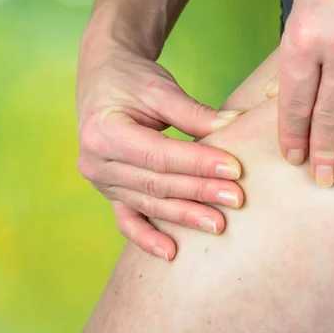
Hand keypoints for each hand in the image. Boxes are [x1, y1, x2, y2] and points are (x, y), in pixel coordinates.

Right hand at [76, 41, 244, 260]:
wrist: (103, 79)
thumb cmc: (132, 79)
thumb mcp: (160, 88)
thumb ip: (194, 113)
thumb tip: (236, 125)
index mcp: (104, 131)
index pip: (159, 155)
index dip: (198, 164)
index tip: (235, 169)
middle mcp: (96, 162)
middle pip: (156, 184)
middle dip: (199, 193)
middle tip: (237, 199)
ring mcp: (101, 182)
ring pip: (149, 204)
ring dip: (184, 217)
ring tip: (219, 225)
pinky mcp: (110, 192)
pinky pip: (127, 220)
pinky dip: (147, 238)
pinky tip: (172, 253)